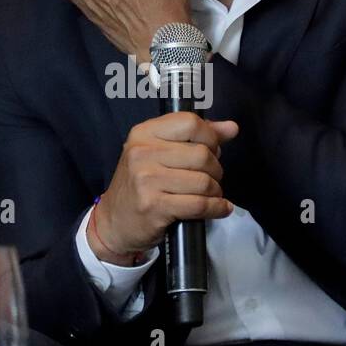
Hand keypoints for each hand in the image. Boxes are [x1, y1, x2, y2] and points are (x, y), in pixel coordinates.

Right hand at [88, 112, 239, 261]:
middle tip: (210, 178)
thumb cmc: (141, 185)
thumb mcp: (160, 153)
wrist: (114, 223)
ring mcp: (146, 180)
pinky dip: (216, 208)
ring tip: (210, 194)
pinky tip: (219, 208)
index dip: (210, 137)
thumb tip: (231, 128)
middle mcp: (142, 153)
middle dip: (215, 169)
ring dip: (215, 191)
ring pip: (203, 181)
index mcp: (144, 133)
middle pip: (202, 154)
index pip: (190, 123)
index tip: (213, 150)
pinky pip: (199, 204)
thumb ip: (196, 137)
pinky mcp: (154, 206)